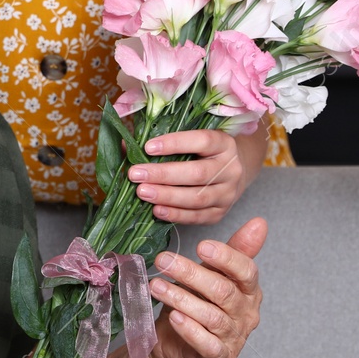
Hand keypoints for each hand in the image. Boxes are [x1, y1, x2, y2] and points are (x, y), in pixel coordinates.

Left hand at [127, 128, 247, 224]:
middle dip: (163, 175)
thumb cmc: (203, 154)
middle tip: (136, 174)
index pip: (202, 141)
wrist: (233, 174)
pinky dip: (175, 214)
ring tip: (142, 192)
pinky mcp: (220, 213)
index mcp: (224, 144)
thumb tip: (125, 145)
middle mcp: (230, 169)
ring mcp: (227, 194)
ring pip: (197, 197)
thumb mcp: (191, 141)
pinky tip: (156, 210)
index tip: (148, 147)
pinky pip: (197, 217)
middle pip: (198, 173)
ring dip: (167, 196)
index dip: (175, 143)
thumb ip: (161, 142)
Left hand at [139, 217, 264, 357]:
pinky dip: (189, 330)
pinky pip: (207, 344)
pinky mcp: (220, 357)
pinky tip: (173, 317)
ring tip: (156, 286)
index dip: (225, 257)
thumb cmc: (194, 301)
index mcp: (249, 290)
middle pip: (224, 291)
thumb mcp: (210, 272)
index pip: (246, 271)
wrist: (171, 341)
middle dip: (191, 273)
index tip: (201, 245)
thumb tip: (259, 223)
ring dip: (181, 298)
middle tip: (163, 260)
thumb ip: (232, 251)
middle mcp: (247, 314)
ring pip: (212, 316)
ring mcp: (235, 338)